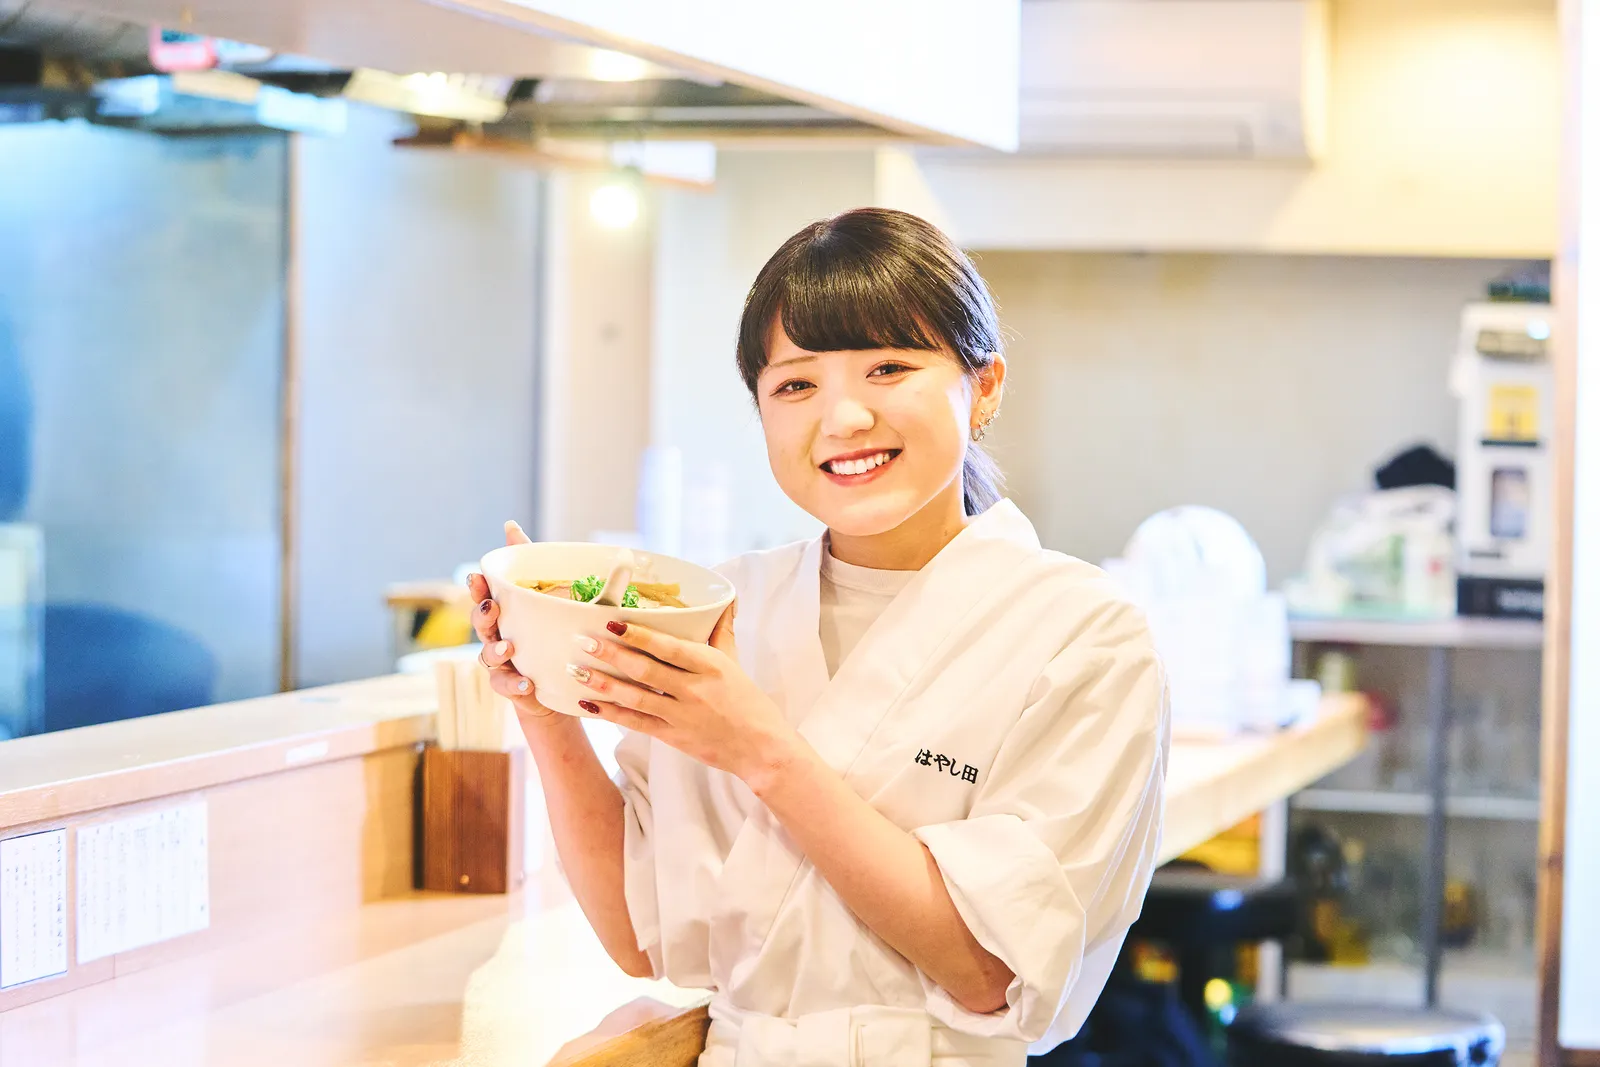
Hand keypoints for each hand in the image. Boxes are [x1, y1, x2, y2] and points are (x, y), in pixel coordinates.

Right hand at [468, 521, 560, 724]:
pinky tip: (525, 683)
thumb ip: (527, 562)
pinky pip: (504, 686)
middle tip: (492, 607)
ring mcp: (500, 663)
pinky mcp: (510, 686)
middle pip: (480, 624)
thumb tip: (509, 525)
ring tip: (510, 647)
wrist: (555, 681)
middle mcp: (495, 636)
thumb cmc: (543, 633)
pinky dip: (512, 684)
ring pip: (488, 655)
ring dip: (496, 650)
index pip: (483, 596)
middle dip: (482, 614)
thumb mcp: (544, 595)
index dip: (476, 587)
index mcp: (502, 613)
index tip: (477, 578)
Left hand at [568, 605, 801, 783]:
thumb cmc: (749, 703)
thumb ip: (722, 631)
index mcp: (710, 665)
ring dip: (603, 683)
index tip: (613, 622)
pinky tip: (588, 703)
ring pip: (635, 696)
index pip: (668, 646)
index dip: (639, 634)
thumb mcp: (735, 662)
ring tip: (576, 671)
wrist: (761, 748)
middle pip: (645, 669)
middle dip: (611, 654)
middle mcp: (694, 689)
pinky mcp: (673, 736)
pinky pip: (635, 722)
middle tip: (583, 640)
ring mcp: (681, 714)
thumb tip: (724, 600)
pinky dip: (610, 712)